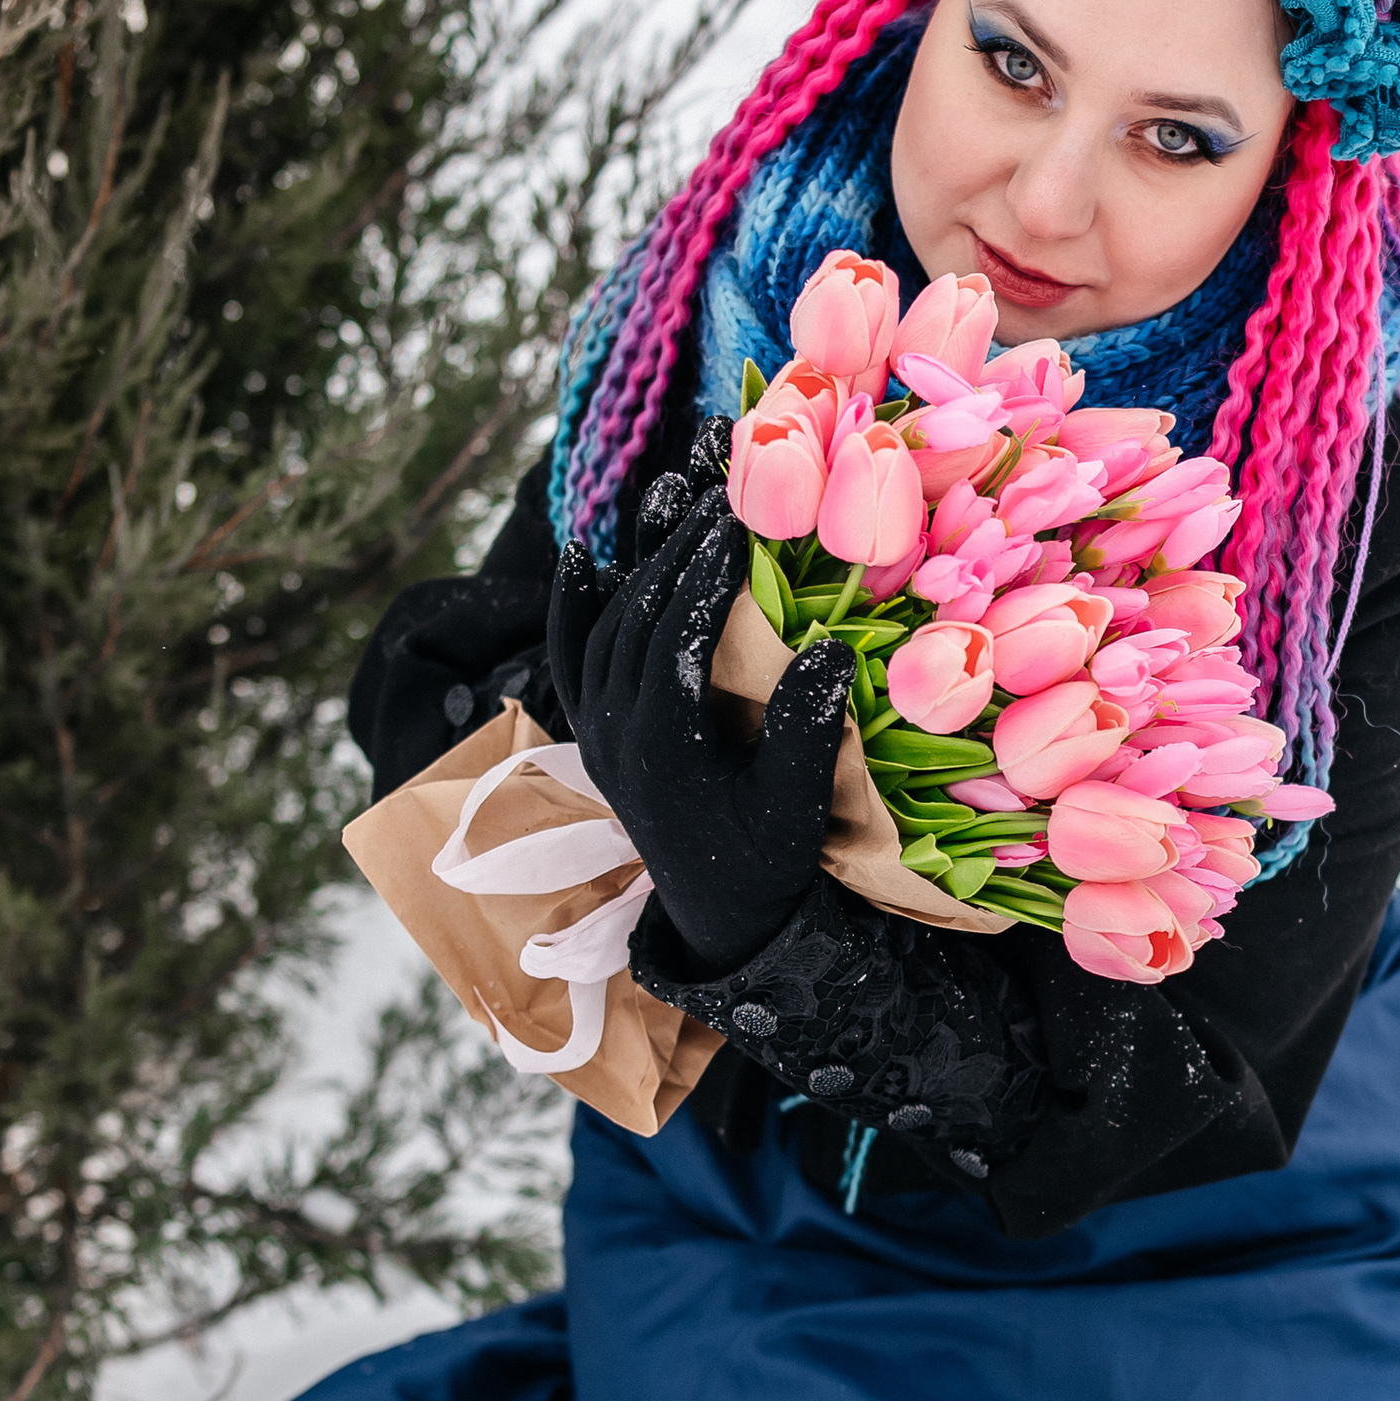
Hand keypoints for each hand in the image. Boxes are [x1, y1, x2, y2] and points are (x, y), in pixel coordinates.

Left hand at [547, 485, 852, 976]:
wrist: (721, 917)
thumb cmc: (769, 861)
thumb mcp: (797, 807)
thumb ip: (805, 733)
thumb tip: (827, 649)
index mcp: (659, 749)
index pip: (674, 638)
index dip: (705, 574)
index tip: (739, 515)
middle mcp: (612, 732)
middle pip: (636, 617)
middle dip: (677, 545)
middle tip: (720, 483)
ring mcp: (594, 729)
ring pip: (604, 624)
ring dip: (638, 556)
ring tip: (675, 493)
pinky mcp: (592, 729)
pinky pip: (571, 656)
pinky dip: (573, 606)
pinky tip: (581, 557)